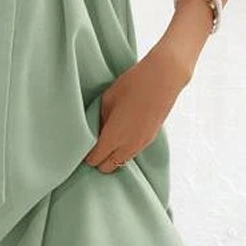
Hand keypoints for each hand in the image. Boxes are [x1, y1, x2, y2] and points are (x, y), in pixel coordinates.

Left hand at [83, 46, 192, 173]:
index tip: (82, 147)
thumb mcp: (107, 100)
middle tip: (92, 145)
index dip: (86, 155)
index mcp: (114, 136)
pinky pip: (132, 153)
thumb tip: (95, 130)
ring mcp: (141, 143)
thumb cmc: (132, 84)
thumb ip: (99, 119)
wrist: (163, 78)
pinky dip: (123, 150)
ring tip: (106, 140)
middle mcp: (128, 145)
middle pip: (108, 167)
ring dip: (112, 156)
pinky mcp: (150, 138)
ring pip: (122, 161)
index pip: (95, 159)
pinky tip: (121, 135)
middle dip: (98, 160)